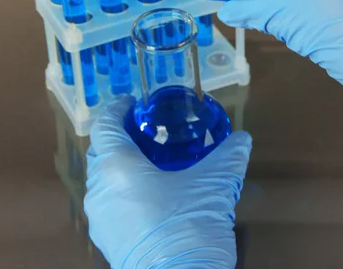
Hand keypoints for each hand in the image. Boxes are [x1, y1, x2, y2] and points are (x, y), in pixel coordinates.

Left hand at [84, 96, 251, 268]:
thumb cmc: (188, 225)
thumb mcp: (214, 186)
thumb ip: (228, 157)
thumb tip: (242, 139)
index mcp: (117, 166)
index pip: (106, 125)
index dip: (118, 109)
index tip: (134, 103)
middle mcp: (100, 188)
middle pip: (101, 152)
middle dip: (121, 137)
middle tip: (147, 132)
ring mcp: (100, 217)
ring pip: (103, 180)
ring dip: (121, 166)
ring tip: (151, 164)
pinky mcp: (106, 240)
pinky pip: (110, 203)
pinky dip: (123, 191)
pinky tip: (151, 197)